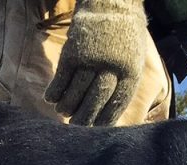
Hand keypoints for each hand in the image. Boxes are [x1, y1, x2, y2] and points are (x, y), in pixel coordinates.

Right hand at [45, 0, 148, 125]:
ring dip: (68, 106)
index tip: (95, 129)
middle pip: (96, 100)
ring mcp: (92, 57)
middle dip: (85, 117)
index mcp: (130, 70)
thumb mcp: (134, 57)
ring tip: (63, 112)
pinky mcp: (74, 50)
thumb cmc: (123, 35)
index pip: (116, 104)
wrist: (113, 0)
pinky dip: (56, 91)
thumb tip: (108, 114)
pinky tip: (52, 100)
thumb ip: (123, 82)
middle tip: (75, 126)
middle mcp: (111, 65)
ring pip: (77, 91)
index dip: (104, 119)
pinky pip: (62, 77)